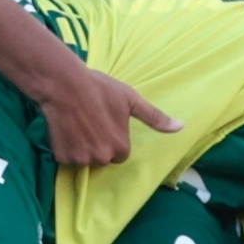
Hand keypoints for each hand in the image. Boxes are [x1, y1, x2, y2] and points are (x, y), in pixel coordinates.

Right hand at [37, 63, 180, 167]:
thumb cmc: (100, 89)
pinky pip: (66, 157)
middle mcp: (102, 157)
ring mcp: (81, 158)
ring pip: (84, 159)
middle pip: (102, 158)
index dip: (112, 138)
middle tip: (90, 122)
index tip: (104, 123)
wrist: (64, 84)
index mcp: (121, 147)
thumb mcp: (131, 100)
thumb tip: (181, 127)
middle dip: (97, 145)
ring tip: (77, 125)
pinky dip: (65, 147)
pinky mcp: (62, 156)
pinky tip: (65, 129)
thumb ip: (155, 118)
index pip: (120, 154)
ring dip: (81, 147)